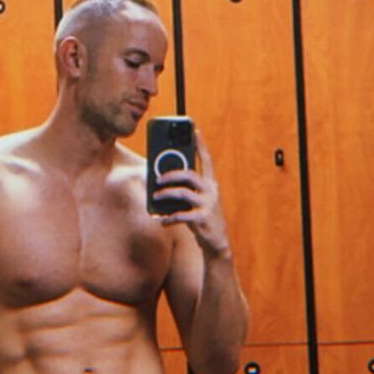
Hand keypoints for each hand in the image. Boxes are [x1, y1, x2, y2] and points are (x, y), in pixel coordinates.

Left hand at [152, 129, 231, 257]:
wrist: (217, 242)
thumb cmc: (204, 217)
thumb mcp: (199, 201)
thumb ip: (187, 190)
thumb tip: (164, 183)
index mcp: (211, 184)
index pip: (207, 161)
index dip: (200, 146)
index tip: (195, 131)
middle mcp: (211, 191)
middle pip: (189, 175)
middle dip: (171, 175)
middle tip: (158, 179)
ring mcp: (208, 205)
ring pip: (183, 193)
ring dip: (166, 194)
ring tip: (157, 197)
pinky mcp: (202, 219)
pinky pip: (182, 215)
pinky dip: (170, 218)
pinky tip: (164, 221)